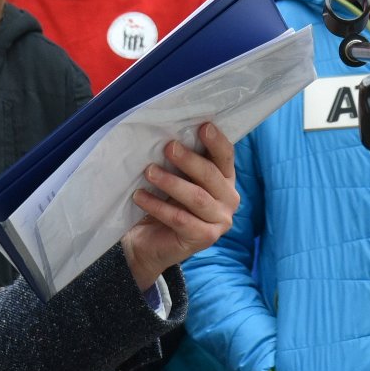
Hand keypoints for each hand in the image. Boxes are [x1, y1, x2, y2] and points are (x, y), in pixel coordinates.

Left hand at [120, 123, 238, 290]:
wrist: (148, 244)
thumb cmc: (164, 204)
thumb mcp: (175, 179)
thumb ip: (180, 162)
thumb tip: (169, 134)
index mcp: (225, 180)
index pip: (225, 157)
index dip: (216, 141)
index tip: (203, 126)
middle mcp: (229, 200)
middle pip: (211, 175)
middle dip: (189, 160)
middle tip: (168, 147)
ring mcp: (220, 221)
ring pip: (197, 197)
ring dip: (171, 182)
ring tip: (149, 171)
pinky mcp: (205, 238)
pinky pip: (180, 218)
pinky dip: (158, 206)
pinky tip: (140, 197)